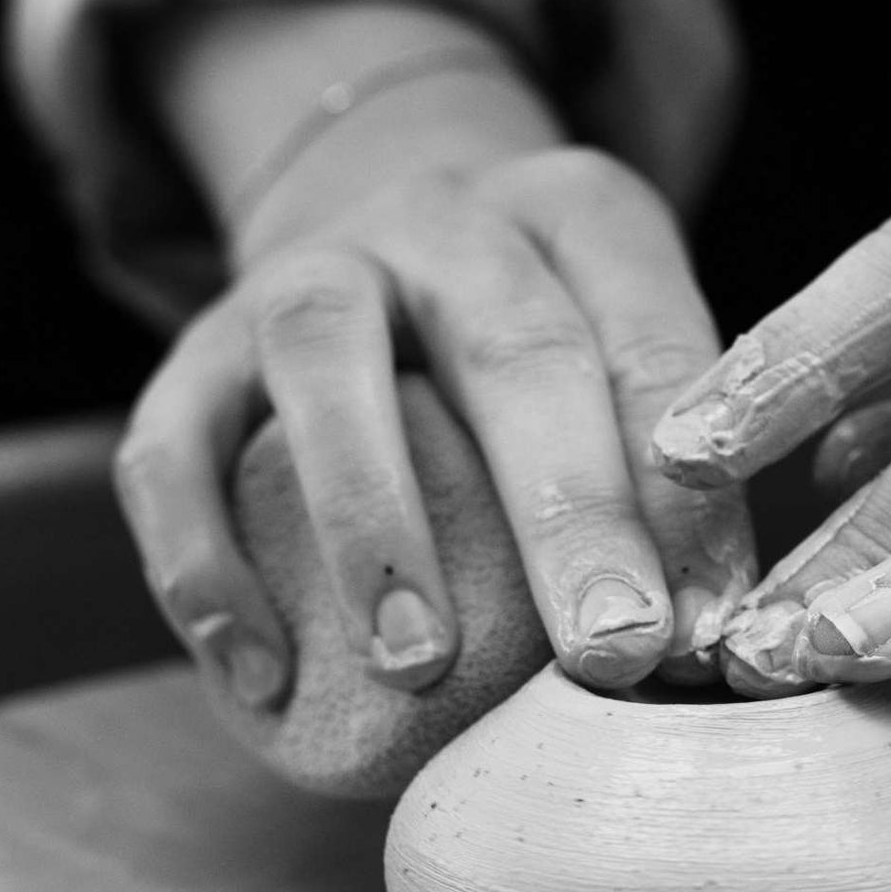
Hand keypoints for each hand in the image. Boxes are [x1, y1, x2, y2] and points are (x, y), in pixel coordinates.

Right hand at [115, 2, 751, 712]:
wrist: (381, 245)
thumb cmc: (545, 360)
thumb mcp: (626, 362)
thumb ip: (675, 475)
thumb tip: (717, 642)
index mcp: (582, 213)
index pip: (653, 344)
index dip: (687, 494)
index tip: (708, 629)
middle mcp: (446, 220)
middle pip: (514, 348)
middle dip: (569, 512)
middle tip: (612, 652)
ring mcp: (307, 271)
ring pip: (325, 360)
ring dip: (374, 520)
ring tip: (418, 664)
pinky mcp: (192, 350)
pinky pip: (173, 448)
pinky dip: (206, 564)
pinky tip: (258, 678)